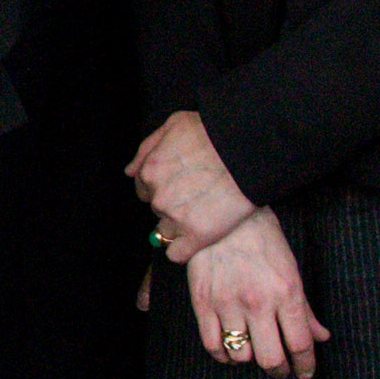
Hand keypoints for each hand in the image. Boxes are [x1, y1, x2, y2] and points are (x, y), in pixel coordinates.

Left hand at [132, 111, 255, 260]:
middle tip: (199, 195)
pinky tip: (199, 238)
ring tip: (205, 213)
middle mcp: (158, 197)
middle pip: (158, 209)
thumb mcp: (174, 124)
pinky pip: (178, 253)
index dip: (164, 187)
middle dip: (173, 204)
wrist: (249, 149)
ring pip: (167, 231)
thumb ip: (148, 148)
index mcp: (150, 172)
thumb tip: (130, 171)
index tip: (183, 185)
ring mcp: (176, 218)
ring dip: (180, 226)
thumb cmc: (214, 132)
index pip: (145, 189)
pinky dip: (184, 249)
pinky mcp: (198, 235)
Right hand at [182, 208, 324, 378]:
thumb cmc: (263, 239)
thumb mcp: (291, 270)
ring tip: (253, 351)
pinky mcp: (203, 302)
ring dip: (250, 359)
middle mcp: (258, 302)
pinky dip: (223, 354)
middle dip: (279, 371)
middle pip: (271, 359)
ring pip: (241, 355)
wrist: (223, 213)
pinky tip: (230, 348)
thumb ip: (306, 308)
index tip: (304, 372)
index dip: (305, 365)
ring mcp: (228, 303)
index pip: (301, 344)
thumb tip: (321, 336)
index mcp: (286, 293)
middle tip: (281, 370)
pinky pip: (212, 344)